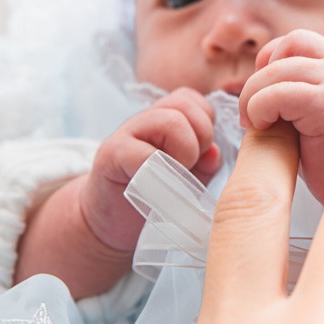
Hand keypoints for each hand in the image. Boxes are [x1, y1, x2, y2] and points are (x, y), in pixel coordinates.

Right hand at [81, 87, 220, 251]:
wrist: (109, 222)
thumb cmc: (150, 197)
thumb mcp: (187, 179)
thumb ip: (205, 164)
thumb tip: (213, 152)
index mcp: (164, 118)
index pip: (195, 101)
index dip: (206, 126)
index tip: (201, 154)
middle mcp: (145, 119)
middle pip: (185, 103)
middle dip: (201, 137)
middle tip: (190, 166)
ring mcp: (126, 133)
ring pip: (170, 120)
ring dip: (185, 152)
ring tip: (175, 176)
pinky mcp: (112, 154)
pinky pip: (145, 152)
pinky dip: (162, 172)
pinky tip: (159, 189)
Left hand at [238, 29, 323, 202]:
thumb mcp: (311, 112)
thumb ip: (291, 90)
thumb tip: (250, 86)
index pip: (296, 41)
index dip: (270, 60)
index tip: (261, 93)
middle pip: (286, 48)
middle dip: (256, 80)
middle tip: (249, 115)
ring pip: (279, 69)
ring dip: (254, 96)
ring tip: (255, 123)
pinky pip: (280, 93)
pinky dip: (261, 107)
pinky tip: (264, 127)